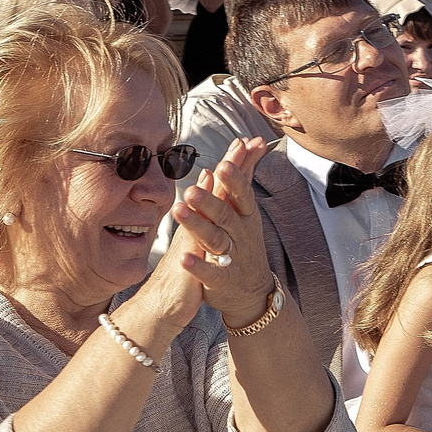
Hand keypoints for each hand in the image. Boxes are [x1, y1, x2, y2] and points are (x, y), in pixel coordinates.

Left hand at [163, 138, 278, 322]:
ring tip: (180, 211)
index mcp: (246, 216)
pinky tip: (184, 259)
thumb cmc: (244, 240)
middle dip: (210, 201)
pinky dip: (198, 266)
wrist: (252, 291)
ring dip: (197, 225)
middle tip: (192, 189)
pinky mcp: (223, 280)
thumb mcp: (247, 208)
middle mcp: (242, 235)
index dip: (234, 180)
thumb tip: (252, 141)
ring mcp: (233, 257)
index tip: (224, 163)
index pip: (242, 195)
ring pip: (215, 240)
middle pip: (225, 215)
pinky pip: (210, 272)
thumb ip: (245, 175)